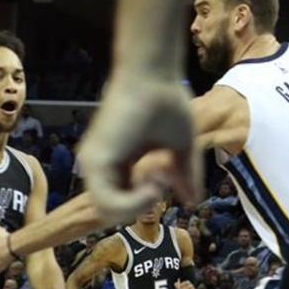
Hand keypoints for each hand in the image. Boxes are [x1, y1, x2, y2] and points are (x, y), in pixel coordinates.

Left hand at [77, 72, 199, 224]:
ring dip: (141, 204)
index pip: (123, 203)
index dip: (147, 201)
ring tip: (159, 176)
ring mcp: (94, 164)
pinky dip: (134, 201)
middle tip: (164, 177)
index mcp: (116, 163)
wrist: (155, 76)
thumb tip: (194, 201)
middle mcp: (100, 166)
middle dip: (145, 205)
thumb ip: (185, 175)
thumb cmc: (167, 103)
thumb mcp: (181, 147)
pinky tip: (152, 180)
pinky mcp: (95, 161)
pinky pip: (107, 203)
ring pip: (109, 212)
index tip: (168, 176)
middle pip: (115, 212)